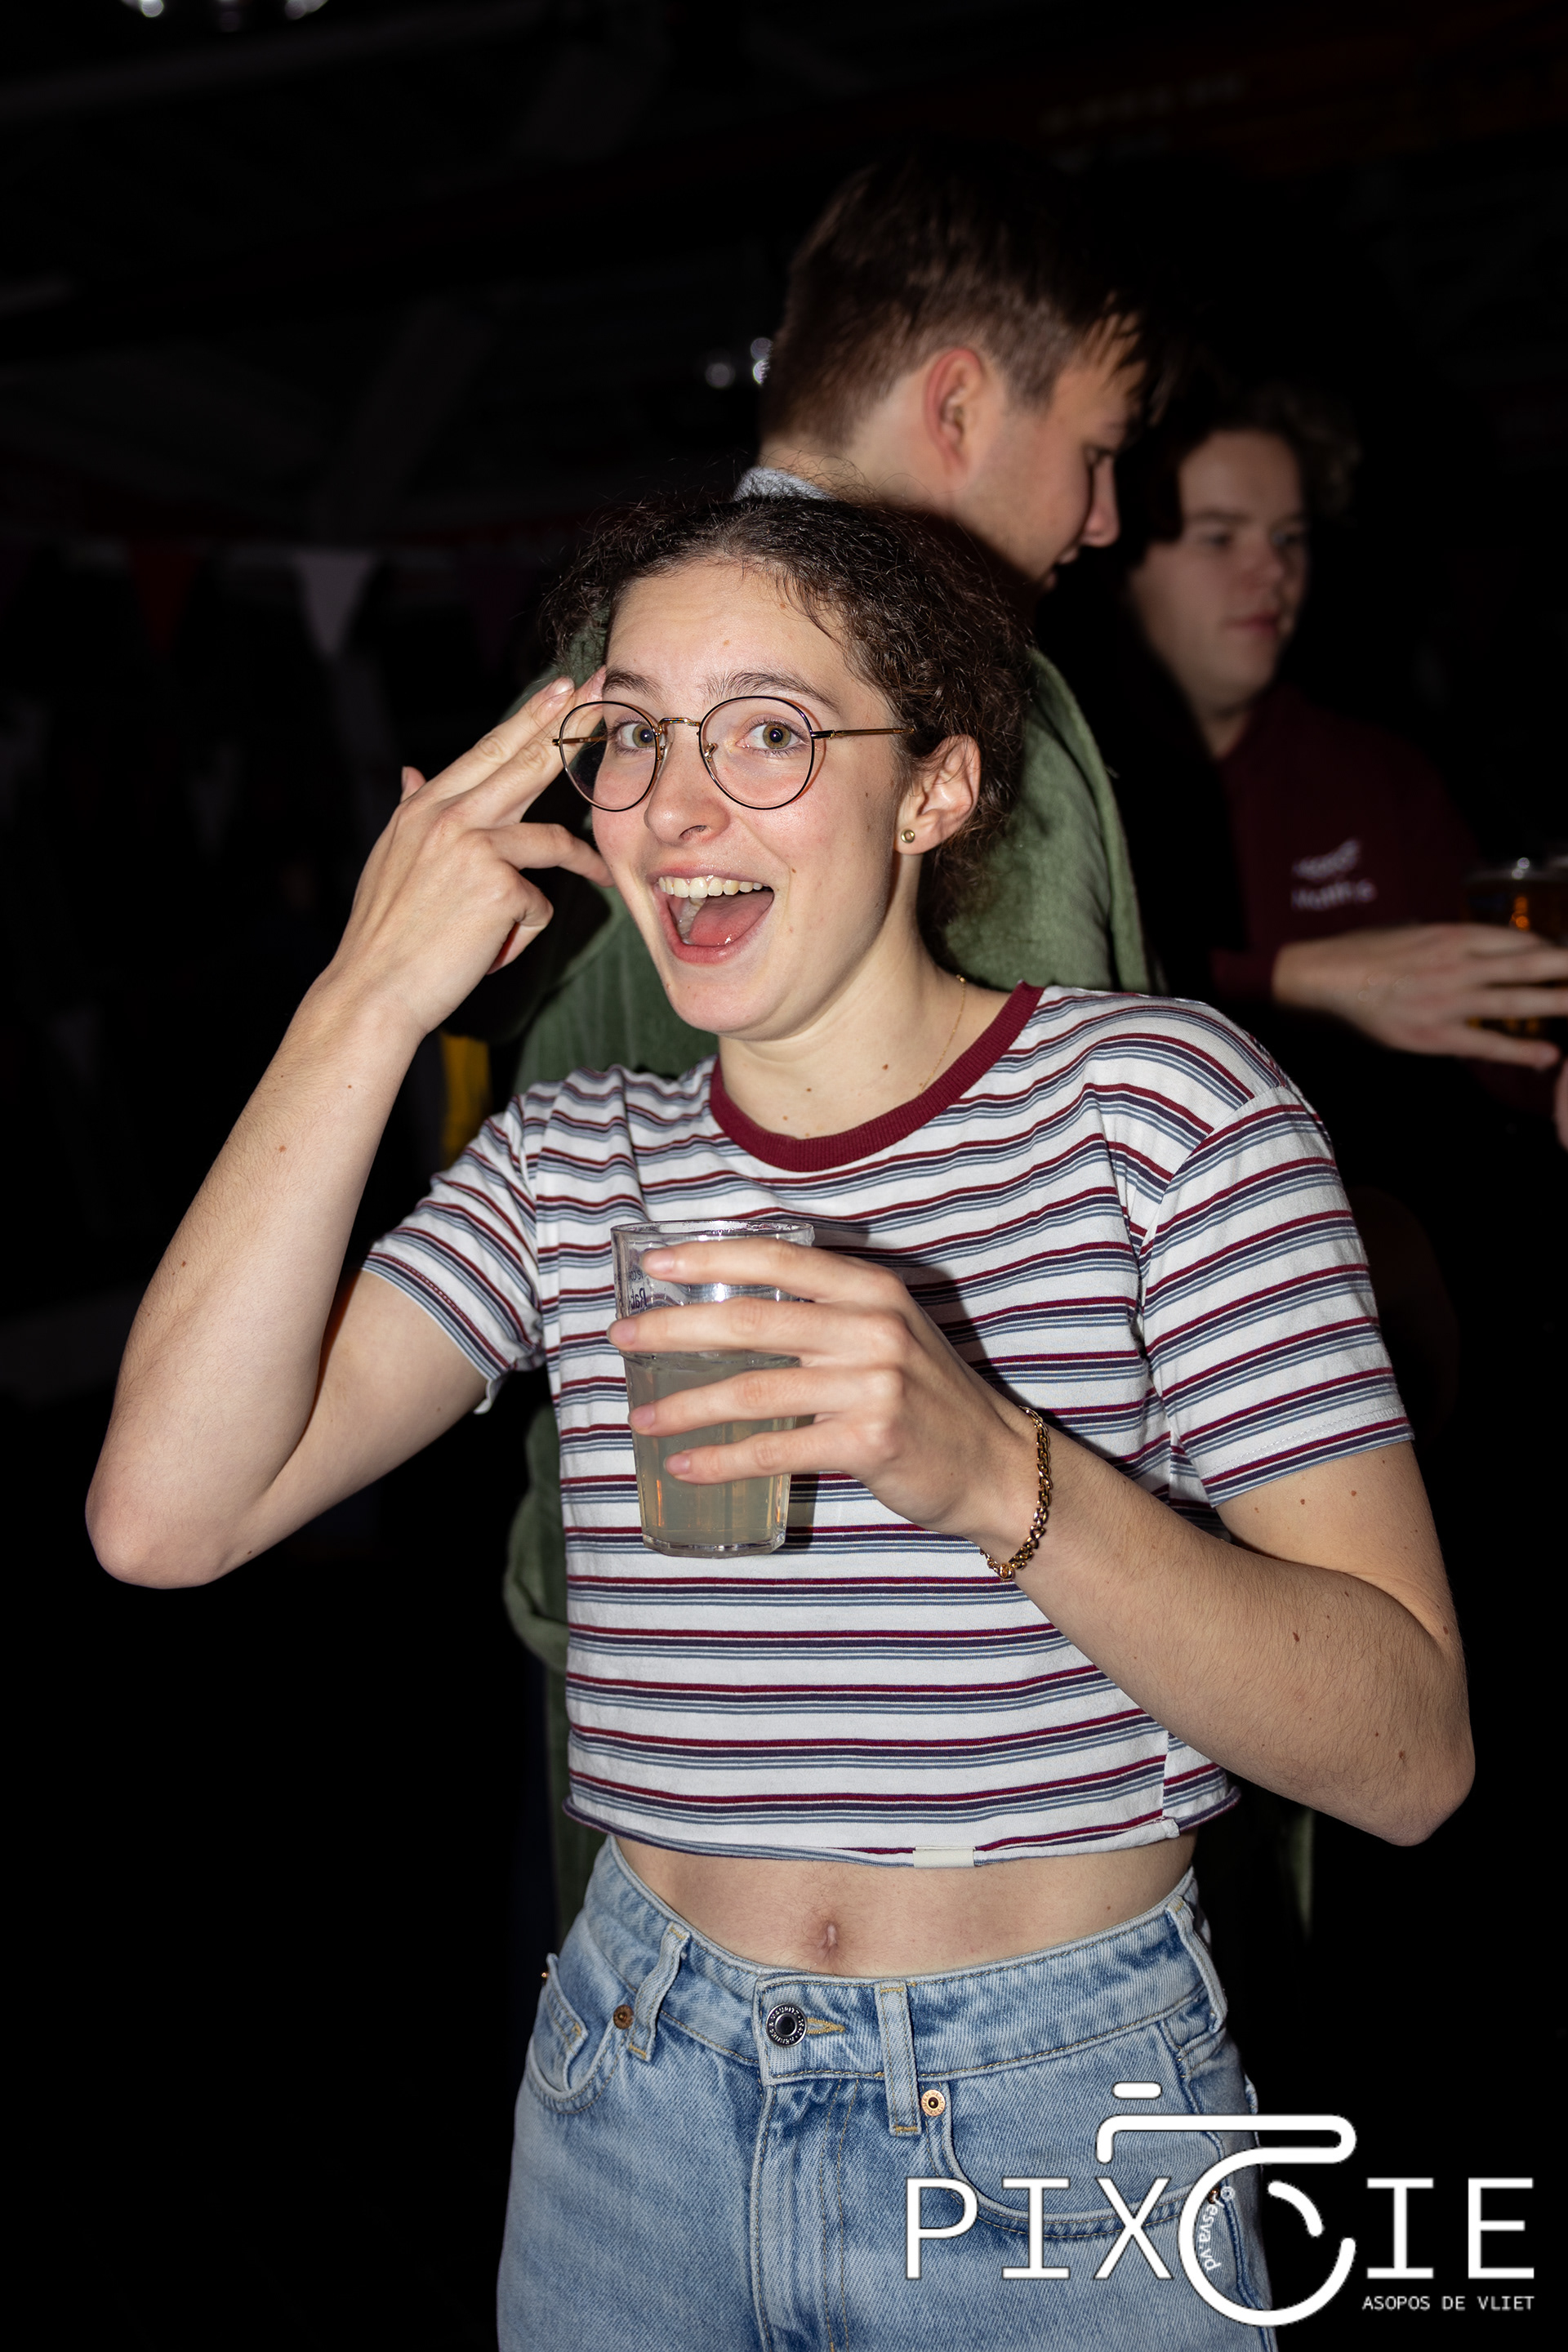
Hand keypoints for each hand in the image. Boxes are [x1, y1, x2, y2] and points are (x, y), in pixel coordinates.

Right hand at [324, 673, 610, 1037]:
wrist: (373, 990)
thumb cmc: (386, 933)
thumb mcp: (392, 859)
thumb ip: (410, 810)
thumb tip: (410, 772)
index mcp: (425, 807)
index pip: (489, 750)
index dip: (530, 717)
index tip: (562, 686)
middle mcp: (448, 816)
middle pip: (525, 761)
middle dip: (569, 723)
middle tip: (602, 688)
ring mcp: (473, 848)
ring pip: (551, 840)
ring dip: (581, 863)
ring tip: (602, 877)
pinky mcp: (498, 887)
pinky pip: (539, 904)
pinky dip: (523, 931)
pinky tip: (491, 949)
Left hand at [608, 1238, 1039, 1558]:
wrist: (994, 1463)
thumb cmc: (927, 1399)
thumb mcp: (886, 1333)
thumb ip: (824, 1315)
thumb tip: (728, 1313)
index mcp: (870, 1290)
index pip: (777, 1260)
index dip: (710, 1258)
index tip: (656, 1266)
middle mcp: (872, 1328)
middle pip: (751, 1320)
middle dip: (675, 1329)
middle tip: (623, 1338)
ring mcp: (873, 1384)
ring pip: (755, 1389)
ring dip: (687, 1405)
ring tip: (642, 1416)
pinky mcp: (869, 1440)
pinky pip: (776, 1448)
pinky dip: (723, 1459)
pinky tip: (686, 1464)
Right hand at [1273, 923, 1567, 1066]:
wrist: (1323, 979)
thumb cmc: (1361, 952)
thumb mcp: (1410, 931)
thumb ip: (1444, 937)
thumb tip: (1467, 942)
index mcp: (1452, 936)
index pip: (1515, 938)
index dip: (1548, 945)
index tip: (1565, 951)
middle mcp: (1458, 964)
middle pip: (1529, 963)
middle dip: (1565, 966)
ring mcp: (1449, 1000)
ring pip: (1517, 1001)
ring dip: (1557, 1003)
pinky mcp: (1435, 1033)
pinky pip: (1486, 1043)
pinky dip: (1521, 1049)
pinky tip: (1548, 1055)